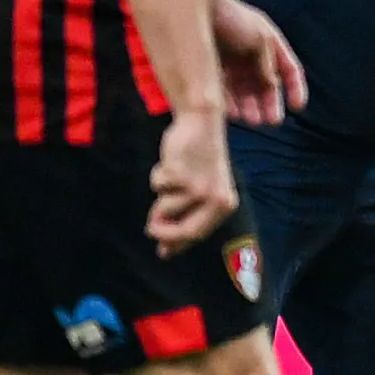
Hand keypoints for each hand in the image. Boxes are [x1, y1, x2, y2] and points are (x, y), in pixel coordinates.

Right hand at [147, 112, 238, 255]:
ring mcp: (198, 186)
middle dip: (163, 233)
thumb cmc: (199, 160)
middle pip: (185, 231)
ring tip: (172, 175)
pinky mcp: (180, 173)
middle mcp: (215, 198)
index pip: (198, 234)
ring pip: (166, 207)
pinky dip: (157, 175)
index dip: (178, 243)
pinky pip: (157, 185)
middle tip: (150, 229)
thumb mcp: (198, 191)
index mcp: (225, 204)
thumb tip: (164, 250)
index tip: (163, 251)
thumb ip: (185, 218)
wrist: (201, 123)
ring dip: (161, 194)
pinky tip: (170, 161)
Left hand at [212, 0, 308, 125]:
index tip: (296, 106)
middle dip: (269, 105)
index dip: (295, 88)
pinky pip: (225, 93)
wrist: (195, 10)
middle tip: (269, 121)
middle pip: (266, 87)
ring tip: (250, 119)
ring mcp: (234, 65)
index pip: (289, 71)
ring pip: (246, 94)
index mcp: (271, 47)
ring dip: (250, 108)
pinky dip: (230, 105)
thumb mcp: (260, 39)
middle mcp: (254, 58)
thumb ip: (268, 64)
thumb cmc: (231, 18)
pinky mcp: (215, 71)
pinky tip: (232, 113)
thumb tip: (272, 86)